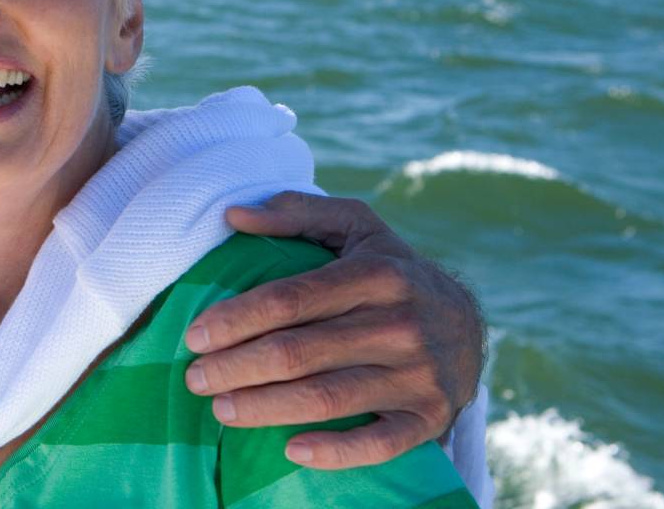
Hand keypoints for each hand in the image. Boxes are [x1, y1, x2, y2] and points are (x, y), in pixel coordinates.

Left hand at [184, 191, 483, 468]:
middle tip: (195, 379)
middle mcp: (400, 324)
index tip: (195, 336)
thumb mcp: (355, 228)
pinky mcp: (430, 415)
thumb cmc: (391, 271)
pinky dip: (335, 451)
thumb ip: (296, 212)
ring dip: (266, 408)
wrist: (468, 323)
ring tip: (221, 410)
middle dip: (236, 367)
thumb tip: (233, 215)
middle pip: (299, 352)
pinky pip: (379, 442)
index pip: (291, 299)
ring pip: (328, 398)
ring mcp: (418, 373)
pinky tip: (291, 450)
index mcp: (377, 273)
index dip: (236, 320)